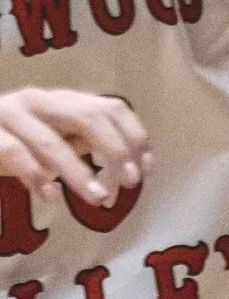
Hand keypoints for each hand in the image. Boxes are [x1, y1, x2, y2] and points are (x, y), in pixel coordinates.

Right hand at [0, 87, 148, 214]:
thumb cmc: (13, 142)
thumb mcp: (54, 139)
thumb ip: (84, 141)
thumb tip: (130, 159)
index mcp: (61, 99)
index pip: (110, 107)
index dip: (134, 137)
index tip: (145, 171)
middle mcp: (38, 100)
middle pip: (87, 118)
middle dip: (114, 152)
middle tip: (127, 184)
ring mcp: (9, 115)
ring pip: (51, 142)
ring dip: (79, 173)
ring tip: (97, 199)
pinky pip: (16, 155)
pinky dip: (37, 178)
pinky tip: (51, 198)